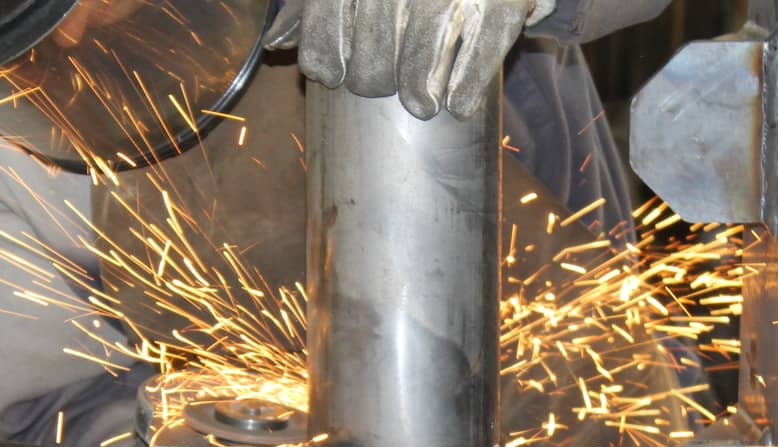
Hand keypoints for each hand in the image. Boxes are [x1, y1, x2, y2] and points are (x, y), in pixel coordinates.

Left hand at [266, 0, 554, 119]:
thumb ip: (316, 7)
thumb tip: (275, 44)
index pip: (325, 28)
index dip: (323, 57)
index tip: (332, 75)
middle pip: (371, 61)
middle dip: (373, 79)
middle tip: (383, 85)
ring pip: (419, 67)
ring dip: (418, 94)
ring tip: (421, 105)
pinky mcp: (503, 4)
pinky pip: (477, 60)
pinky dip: (465, 92)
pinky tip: (458, 105)